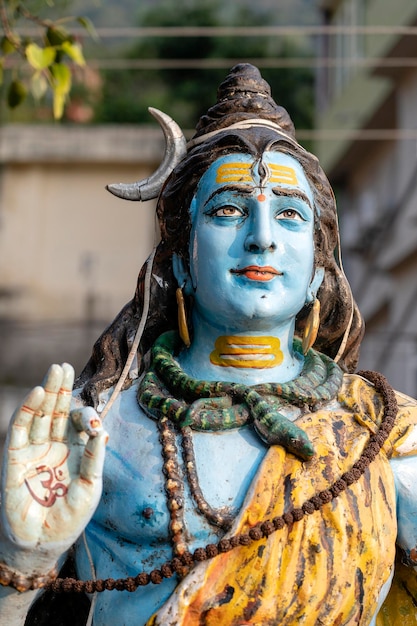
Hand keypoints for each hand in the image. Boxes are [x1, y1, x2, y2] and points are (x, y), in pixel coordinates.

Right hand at [1, 364, 106, 566]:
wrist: (43, 542)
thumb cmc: (70, 517)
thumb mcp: (91, 488)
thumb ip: (95, 459)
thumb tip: (102, 432)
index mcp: (75, 449)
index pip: (78, 422)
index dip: (85, 416)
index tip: (94, 425)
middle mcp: (54, 445)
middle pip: (56, 410)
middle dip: (61, 388)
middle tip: (63, 366)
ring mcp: (35, 449)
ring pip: (39, 413)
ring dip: (47, 391)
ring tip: (55, 370)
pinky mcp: (16, 457)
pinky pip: (21, 428)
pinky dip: (28, 409)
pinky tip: (39, 392)